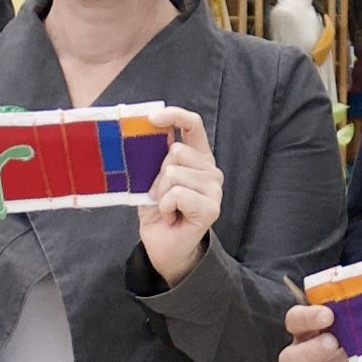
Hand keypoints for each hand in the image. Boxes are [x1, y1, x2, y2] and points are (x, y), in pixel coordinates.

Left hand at [133, 106, 219, 278]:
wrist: (163, 245)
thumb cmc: (158, 210)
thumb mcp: (151, 177)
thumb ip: (154, 155)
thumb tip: (147, 128)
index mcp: (198, 157)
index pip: (193, 125)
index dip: (174, 115)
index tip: (151, 119)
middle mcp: (211, 170)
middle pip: (176, 152)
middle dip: (158, 175)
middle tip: (161, 196)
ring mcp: (215, 189)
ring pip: (173, 174)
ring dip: (160, 194)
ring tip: (167, 208)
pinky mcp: (212, 208)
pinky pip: (177, 194)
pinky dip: (165, 206)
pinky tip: (171, 216)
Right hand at [279, 295, 361, 361]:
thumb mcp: (360, 300)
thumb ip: (353, 295)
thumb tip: (359, 291)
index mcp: (307, 324)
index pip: (294, 320)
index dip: (308, 318)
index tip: (329, 315)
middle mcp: (307, 350)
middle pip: (290, 360)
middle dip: (311, 352)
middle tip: (333, 342)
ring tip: (360, 354)